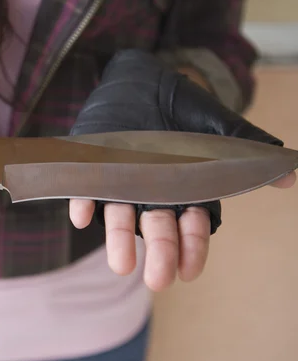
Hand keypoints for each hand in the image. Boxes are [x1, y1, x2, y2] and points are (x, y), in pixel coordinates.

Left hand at [68, 49, 295, 290]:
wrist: (143, 79)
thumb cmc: (183, 107)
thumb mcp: (220, 126)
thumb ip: (249, 150)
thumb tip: (290, 175)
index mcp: (184, 189)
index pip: (191, 226)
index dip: (191, 248)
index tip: (189, 272)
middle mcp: (152, 192)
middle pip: (157, 229)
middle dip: (160, 253)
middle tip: (159, 281)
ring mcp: (121, 180)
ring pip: (120, 216)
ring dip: (119, 240)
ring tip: (122, 265)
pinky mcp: (93, 167)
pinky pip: (85, 189)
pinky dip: (83, 203)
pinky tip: (84, 217)